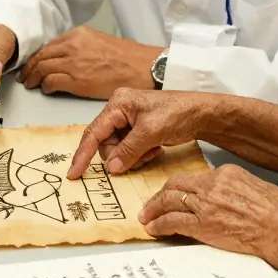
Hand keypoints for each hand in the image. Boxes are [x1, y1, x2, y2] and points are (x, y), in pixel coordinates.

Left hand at [18, 26, 161, 99]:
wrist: (140, 68)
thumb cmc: (126, 57)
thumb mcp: (99, 41)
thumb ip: (80, 45)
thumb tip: (65, 55)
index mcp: (78, 34)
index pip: (49, 45)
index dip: (37, 56)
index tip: (32, 63)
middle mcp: (72, 45)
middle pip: (41, 56)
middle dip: (30, 67)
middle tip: (25, 76)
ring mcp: (73, 63)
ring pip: (42, 69)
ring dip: (33, 78)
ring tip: (31, 84)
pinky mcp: (76, 80)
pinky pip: (51, 82)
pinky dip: (45, 87)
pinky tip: (46, 90)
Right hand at [67, 88, 214, 178]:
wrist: (202, 114)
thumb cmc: (178, 112)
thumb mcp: (151, 132)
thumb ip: (128, 150)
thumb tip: (111, 169)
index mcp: (118, 104)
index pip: (94, 132)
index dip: (82, 155)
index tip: (74, 174)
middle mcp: (119, 111)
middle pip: (105, 145)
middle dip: (121, 156)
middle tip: (141, 156)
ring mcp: (128, 121)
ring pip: (118, 151)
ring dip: (133, 157)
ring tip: (152, 151)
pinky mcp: (138, 131)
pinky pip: (129, 151)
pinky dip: (140, 155)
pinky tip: (156, 150)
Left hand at [138, 165, 277, 275]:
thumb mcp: (253, 189)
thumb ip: (232, 191)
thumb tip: (220, 202)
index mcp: (226, 173)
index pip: (194, 178)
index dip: (179, 187)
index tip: (172, 193)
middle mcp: (212, 186)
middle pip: (175, 185)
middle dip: (160, 195)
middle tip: (151, 203)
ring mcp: (206, 205)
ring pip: (169, 202)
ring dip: (154, 210)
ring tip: (146, 216)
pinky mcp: (203, 225)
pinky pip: (172, 222)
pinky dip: (159, 225)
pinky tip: (154, 229)